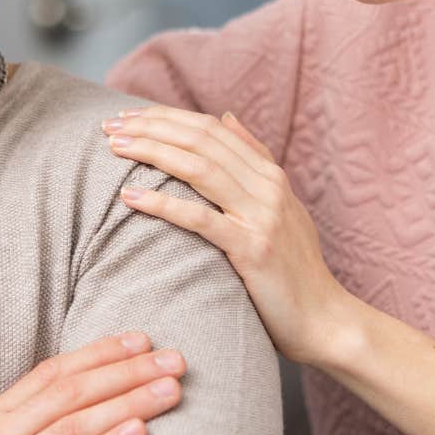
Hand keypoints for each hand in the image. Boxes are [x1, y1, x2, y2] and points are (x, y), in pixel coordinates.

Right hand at [0, 332, 186, 434]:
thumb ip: (14, 426)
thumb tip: (66, 404)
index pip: (52, 373)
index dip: (99, 353)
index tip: (140, 339)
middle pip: (73, 391)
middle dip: (128, 371)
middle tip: (175, 359)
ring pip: (77, 424)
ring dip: (128, 402)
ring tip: (169, 390)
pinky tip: (138, 434)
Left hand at [103, 107, 353, 363]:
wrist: (324, 319)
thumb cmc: (294, 268)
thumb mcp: (281, 205)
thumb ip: (254, 160)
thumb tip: (227, 116)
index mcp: (270, 174)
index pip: (211, 129)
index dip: (167, 117)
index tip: (128, 115)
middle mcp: (268, 187)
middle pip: (201, 141)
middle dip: (151, 128)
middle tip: (110, 125)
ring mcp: (262, 216)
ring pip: (199, 169)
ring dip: (152, 152)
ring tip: (115, 148)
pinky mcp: (252, 249)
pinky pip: (200, 218)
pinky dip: (163, 203)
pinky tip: (131, 196)